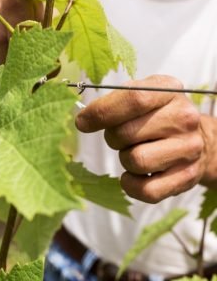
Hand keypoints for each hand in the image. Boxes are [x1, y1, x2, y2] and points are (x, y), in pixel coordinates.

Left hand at [75, 75, 211, 202]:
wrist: (199, 140)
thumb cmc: (160, 116)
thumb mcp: (143, 96)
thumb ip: (116, 101)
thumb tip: (84, 120)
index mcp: (169, 90)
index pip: (133, 99)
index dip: (101, 112)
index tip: (82, 122)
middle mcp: (184, 118)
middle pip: (126, 133)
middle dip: (113, 137)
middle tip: (121, 137)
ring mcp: (188, 149)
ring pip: (135, 161)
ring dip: (125, 159)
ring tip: (136, 151)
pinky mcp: (186, 177)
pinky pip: (146, 190)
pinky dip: (131, 184)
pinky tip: (135, 174)